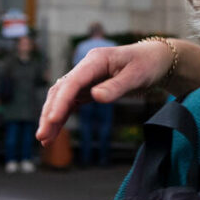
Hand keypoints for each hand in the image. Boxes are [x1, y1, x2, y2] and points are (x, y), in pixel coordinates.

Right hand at [36, 42, 171, 144]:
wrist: (156, 59)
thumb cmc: (148, 64)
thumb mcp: (137, 75)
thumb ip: (116, 86)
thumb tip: (96, 97)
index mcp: (95, 60)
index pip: (72, 82)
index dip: (61, 101)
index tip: (53, 119)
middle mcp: (86, 67)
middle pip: (61, 90)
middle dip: (50, 113)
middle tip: (42, 136)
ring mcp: (86, 77)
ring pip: (62, 97)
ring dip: (53, 117)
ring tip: (45, 139)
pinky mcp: (89, 87)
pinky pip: (71, 101)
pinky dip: (63, 115)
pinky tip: (55, 129)